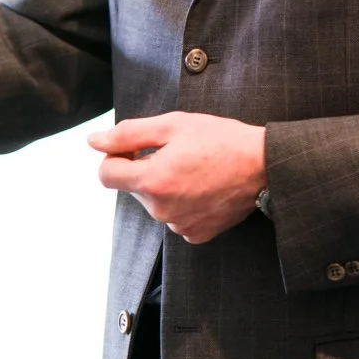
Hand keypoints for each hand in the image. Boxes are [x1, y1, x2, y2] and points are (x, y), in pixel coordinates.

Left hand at [90, 112, 266, 243]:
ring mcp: (179, 225)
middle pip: (132, 187)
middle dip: (145, 169)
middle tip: (177, 152)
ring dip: (164, 185)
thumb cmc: (221, 140)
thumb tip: (94, 141)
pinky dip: (182, 202)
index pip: (105, 174)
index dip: (117, 155)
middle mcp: (162, 210)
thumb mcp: (172, 124)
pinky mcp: (196, 234)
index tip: (136, 147)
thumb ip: (128, 134)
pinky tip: (203, 187)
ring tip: (194, 168)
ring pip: (154, 202)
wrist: (264, 166)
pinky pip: (175, 216)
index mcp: (153, 181)